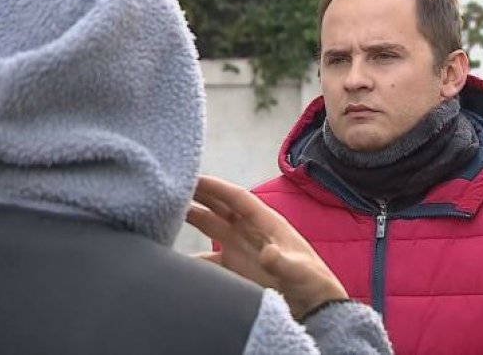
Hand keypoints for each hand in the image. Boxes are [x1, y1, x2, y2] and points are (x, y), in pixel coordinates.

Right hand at [187, 175, 347, 318]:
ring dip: (193, 218)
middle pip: (220, 206)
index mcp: (267, 223)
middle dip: (199, 194)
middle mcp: (250, 231)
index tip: (195, 177)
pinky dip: (193, 258)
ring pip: (211, 226)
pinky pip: (208, 259)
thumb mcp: (300, 272)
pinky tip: (176, 259)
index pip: (238, 198)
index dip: (217, 187)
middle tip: (174, 184)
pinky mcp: (235, 267)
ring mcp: (241, 247)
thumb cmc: (312, 283)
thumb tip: (268, 255)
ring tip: (167, 211)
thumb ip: (283, 263)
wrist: (314, 305)